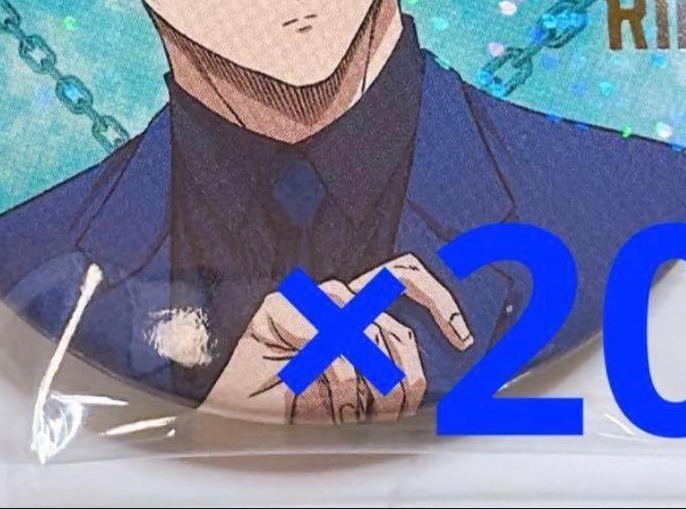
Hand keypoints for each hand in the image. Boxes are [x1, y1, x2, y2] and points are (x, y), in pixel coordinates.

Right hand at [200, 253, 472, 424]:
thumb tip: (419, 387)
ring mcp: (306, 300)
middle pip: (393, 324)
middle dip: (402, 377)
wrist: (224, 403)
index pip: (404, 277)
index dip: (438, 301)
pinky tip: (320, 388)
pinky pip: (325, 338)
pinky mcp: (279, 308)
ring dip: (364, 383)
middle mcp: (334, 297)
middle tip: (392, 409)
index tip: (461, 338)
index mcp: (352, 305)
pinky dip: (330, 372)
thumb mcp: (347, 393)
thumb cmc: (282, 399)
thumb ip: (381, 377)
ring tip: (346, 409)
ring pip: (365, 332)